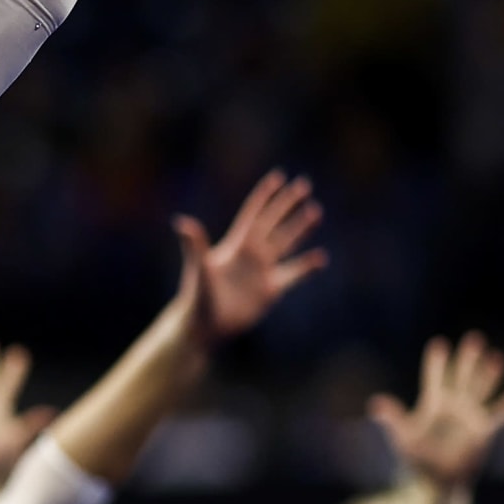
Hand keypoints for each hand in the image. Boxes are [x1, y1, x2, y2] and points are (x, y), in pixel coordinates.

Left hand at [173, 170, 327, 345]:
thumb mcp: (198, 268)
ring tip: (316, 211)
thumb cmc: (197, 296)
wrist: (204, 326)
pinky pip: (293, 274)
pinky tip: (321, 257)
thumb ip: (194, 244)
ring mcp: (262, 271)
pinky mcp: (270, 290)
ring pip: (286, 243)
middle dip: (287, 204)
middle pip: (274, 223)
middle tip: (305, 185)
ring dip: (301, 228)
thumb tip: (181, 221)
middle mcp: (251, 254)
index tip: (278, 176)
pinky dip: (307, 267)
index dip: (265, 196)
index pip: (253, 214)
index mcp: (235, 245)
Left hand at [367, 334, 503, 489]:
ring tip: (496, 357)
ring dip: (488, 375)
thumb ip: (392, 418)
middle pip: (461, 377)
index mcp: (433, 402)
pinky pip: (498, 416)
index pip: (435, 378)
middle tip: (475, 337)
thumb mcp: (402, 435)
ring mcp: (470, 415)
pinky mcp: (483, 430)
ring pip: (481, 390)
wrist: (435, 479)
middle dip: (467, 359)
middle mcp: (453, 404)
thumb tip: (375, 405)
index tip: (438, 344)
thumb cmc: (416, 456)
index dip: (436, 363)